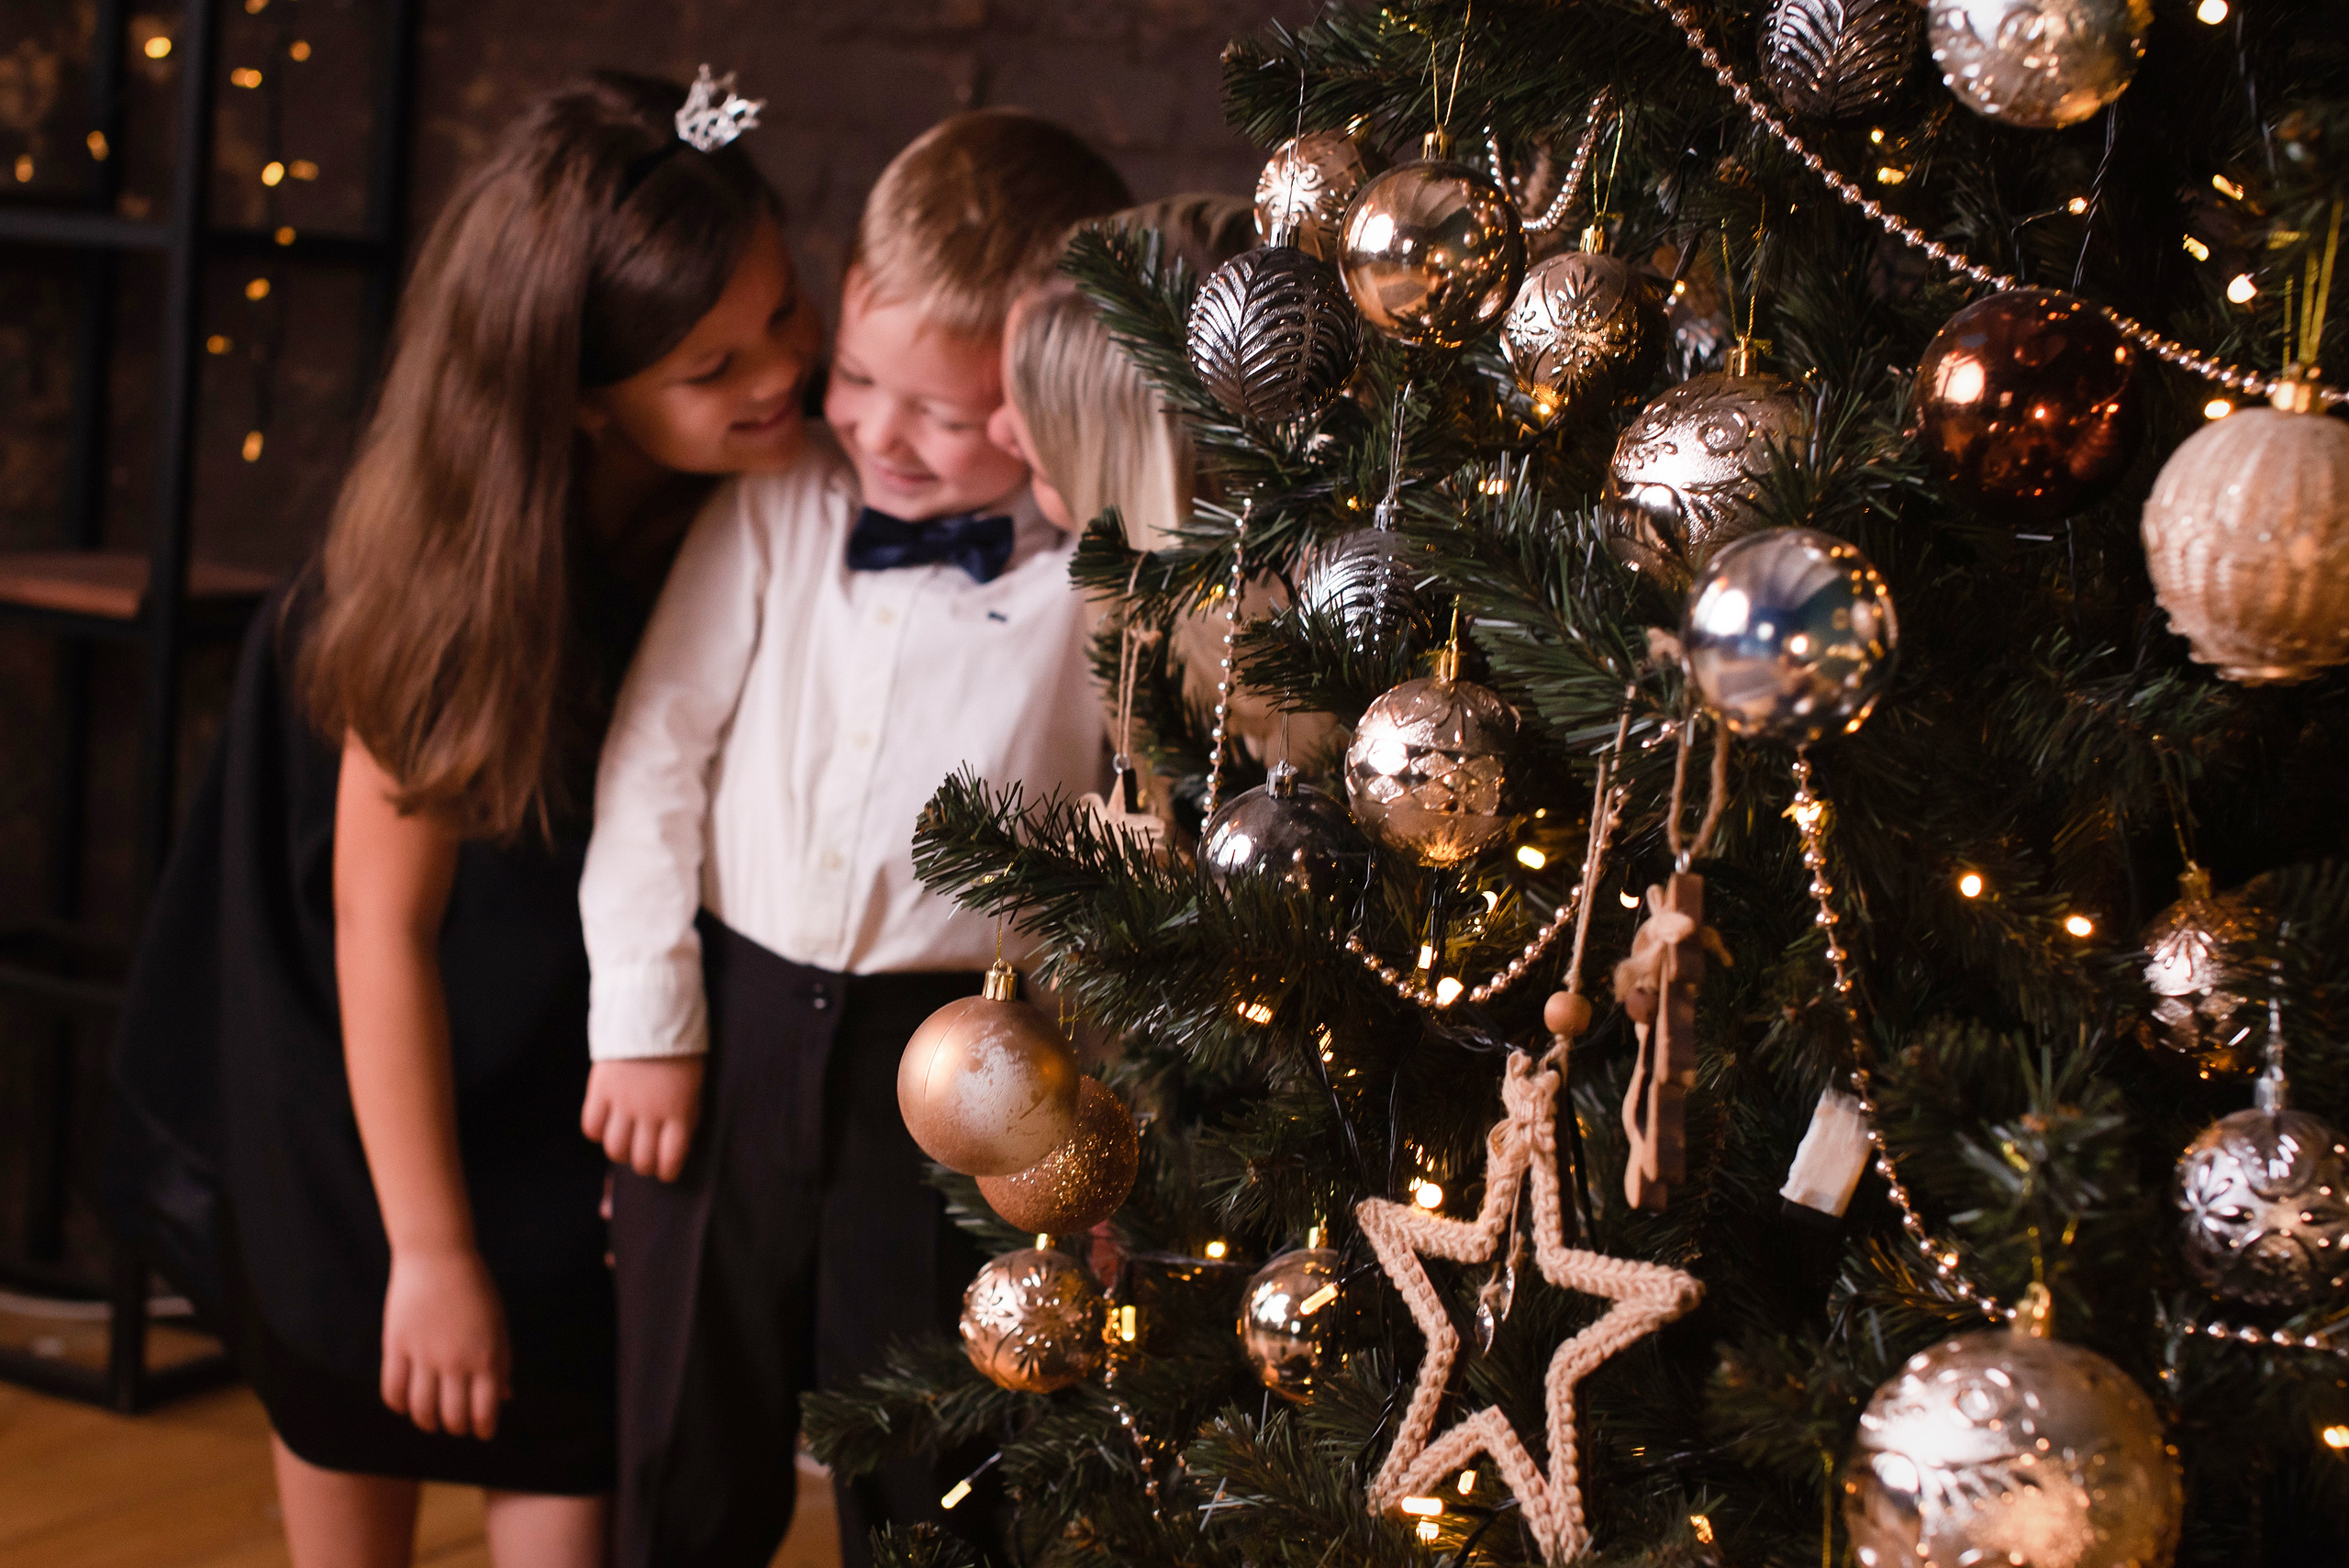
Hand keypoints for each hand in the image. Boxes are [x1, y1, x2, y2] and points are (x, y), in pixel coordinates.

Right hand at [380, 1247, 508, 1438]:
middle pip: (452, 1416)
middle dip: (455, 1428)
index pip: (485, 1410)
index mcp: (487, 1355)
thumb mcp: (498, 1324)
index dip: (483, 1429)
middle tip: (455, 1425)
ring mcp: (424, 1355)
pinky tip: (405, 1405)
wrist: (438, 1255)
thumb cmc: (475, 1288)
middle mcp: (456, 1360)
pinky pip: (393, 1390)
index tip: (482, 1433)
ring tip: (431, 1420)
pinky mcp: (396, 1346)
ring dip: (427, 1422)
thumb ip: (502, 1362)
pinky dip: (399, 1405)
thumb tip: (505, 1397)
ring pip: (421, 1409)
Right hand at [581, 1056, 704, 1180]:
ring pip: (615, 1149)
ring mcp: (623, 1102)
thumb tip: (675, 1145)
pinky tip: (605, 1124)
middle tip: (643, 1157)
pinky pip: (591, 1127)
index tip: (665, 1171)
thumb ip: (686, 1115)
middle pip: (641, 1160)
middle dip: (643, 1164)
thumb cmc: (680, 1051)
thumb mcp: (694, 1085)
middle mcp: (650, 1112)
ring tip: (625, 1141)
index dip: (667, 1171)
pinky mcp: (600, 1090)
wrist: (653, 1013)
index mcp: (680, 1111)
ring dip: (620, 1151)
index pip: (671, 1159)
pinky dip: (597, 1132)